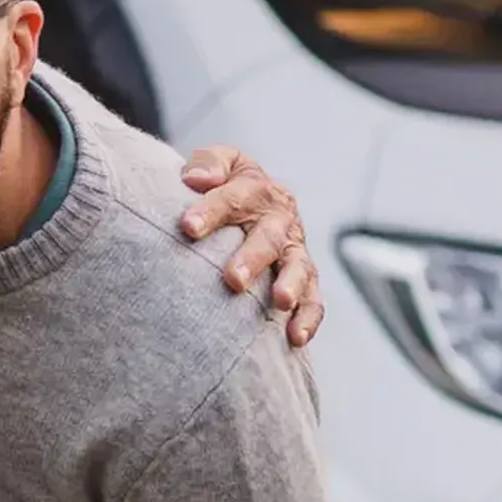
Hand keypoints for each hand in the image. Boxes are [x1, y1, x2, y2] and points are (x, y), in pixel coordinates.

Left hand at [178, 145, 321, 347]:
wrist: (250, 202)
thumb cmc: (224, 186)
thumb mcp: (218, 163)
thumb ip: (207, 163)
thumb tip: (195, 179)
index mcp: (256, 188)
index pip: (234, 197)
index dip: (211, 211)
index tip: (188, 227)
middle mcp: (280, 219)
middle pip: (268, 237)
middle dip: (252, 258)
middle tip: (233, 279)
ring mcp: (295, 250)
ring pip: (299, 268)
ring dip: (290, 285)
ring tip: (280, 302)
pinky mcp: (305, 279)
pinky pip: (313, 300)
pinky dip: (308, 319)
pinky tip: (296, 338)